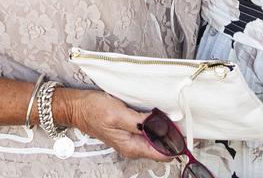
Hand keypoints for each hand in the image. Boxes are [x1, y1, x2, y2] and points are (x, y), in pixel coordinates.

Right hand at [55, 88, 172, 161]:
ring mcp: (131, 138)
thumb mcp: (117, 114)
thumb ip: (139, 122)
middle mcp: (133, 146)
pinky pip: (148, 131)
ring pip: (156, 138)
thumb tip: (158, 125)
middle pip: (161, 146)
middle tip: (181, 119)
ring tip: (172, 115)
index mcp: (131, 146)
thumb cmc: (93, 110)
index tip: (185, 131)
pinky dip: (156, 124)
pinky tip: (158, 115)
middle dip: (172, 134)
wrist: (77, 107)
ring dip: (164, 128)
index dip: (175, 143)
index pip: (162, 153)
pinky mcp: (129, 130)